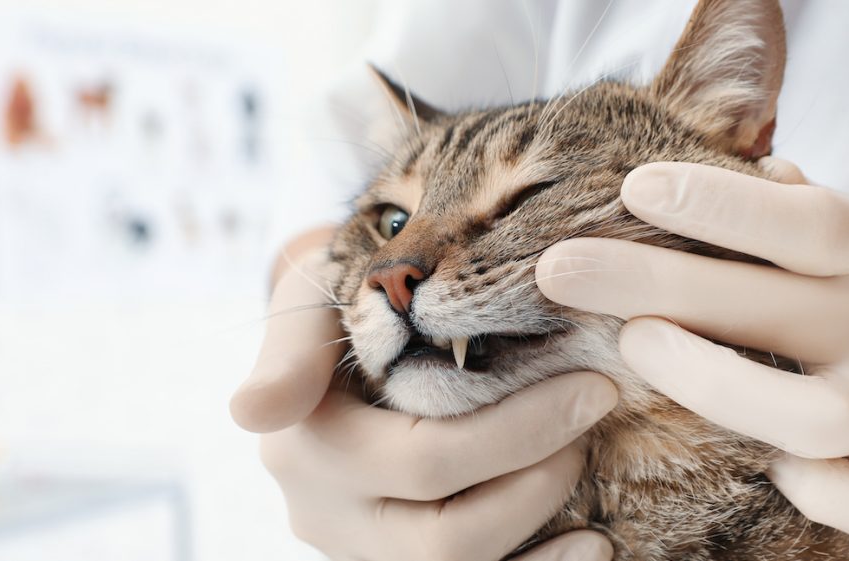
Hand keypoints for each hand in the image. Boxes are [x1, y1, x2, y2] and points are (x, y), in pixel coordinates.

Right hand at [231, 248, 618, 560]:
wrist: (344, 329)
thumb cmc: (345, 295)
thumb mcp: (311, 295)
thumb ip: (289, 347)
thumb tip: (252, 412)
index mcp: (304, 446)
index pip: (424, 461)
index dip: (518, 434)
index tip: (592, 384)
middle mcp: (324, 515)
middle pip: (446, 535)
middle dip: (538, 472)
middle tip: (596, 405)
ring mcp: (359, 550)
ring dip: (537, 524)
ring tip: (586, 458)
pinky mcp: (393, 559)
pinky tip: (591, 544)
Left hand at [535, 160, 848, 559]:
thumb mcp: (839, 233)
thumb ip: (777, 200)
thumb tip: (693, 156)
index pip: (803, 220)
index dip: (718, 203)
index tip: (631, 187)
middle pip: (774, 306)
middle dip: (656, 281)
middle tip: (559, 269)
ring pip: (813, 416)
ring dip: (715, 382)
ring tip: (633, 345)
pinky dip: (824, 493)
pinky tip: (769, 471)